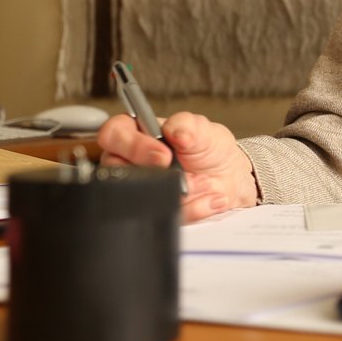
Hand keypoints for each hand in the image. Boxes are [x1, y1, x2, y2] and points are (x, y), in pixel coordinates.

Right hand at [98, 111, 258, 222]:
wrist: (229, 176)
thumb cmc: (208, 147)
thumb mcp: (203, 129)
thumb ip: (188, 124)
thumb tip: (175, 130)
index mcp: (136, 132)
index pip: (113, 133)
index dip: (133, 145)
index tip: (164, 153)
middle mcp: (129, 162)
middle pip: (116, 170)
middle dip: (155, 174)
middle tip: (180, 172)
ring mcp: (137, 190)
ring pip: (139, 197)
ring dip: (180, 192)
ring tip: (205, 181)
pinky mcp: (152, 212)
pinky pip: (163, 216)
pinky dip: (192, 208)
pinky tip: (208, 197)